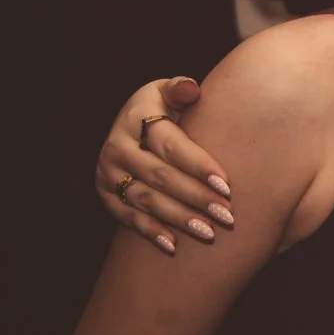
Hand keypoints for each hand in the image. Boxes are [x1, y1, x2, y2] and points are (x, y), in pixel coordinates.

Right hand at [93, 76, 235, 254]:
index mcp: (135, 119)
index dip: (198, 165)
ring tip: (209, 232)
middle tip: (226, 214)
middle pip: (160, 176)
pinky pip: (129, 217)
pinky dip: (151, 232)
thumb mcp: (167, 92)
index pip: (170, 145)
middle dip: (195, 197)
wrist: (132, 127)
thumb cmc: (162, 109)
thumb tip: (190, 89)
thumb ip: (181, 90)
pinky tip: (174, 245)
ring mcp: (110, 173)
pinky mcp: (107, 195)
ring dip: (179, 218)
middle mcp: (117, 147)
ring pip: (146, 200)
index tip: (226, 184)